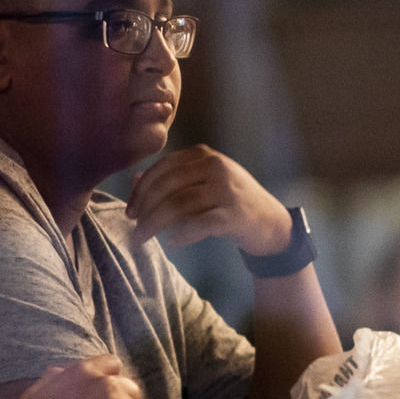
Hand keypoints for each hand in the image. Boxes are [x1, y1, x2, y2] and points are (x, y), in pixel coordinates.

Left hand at [126, 144, 292, 256]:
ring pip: (179, 204)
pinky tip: (172, 243)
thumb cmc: (229, 202)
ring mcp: (226, 189)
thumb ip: (170, 179)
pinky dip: (181, 235)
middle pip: (168, 186)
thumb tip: (133, 180)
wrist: (269, 222)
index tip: (130, 212)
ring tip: (143, 238)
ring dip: (156, 223)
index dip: (141, 190)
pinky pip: (199, 224)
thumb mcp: (201, 183)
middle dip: (145, 208)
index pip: (162, 167)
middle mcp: (215, 166)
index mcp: (203, 155)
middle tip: (134, 228)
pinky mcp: (234, 214)